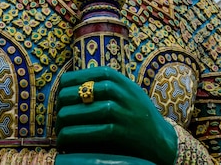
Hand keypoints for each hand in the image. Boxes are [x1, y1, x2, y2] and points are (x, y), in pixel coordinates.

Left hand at [56, 67, 177, 164]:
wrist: (161, 138)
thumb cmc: (136, 113)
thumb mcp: (123, 91)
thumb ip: (101, 85)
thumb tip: (66, 87)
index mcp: (114, 77)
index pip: (78, 77)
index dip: (63, 90)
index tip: (59, 102)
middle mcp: (117, 90)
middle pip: (75, 94)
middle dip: (61, 110)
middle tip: (58, 122)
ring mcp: (120, 111)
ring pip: (79, 112)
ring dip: (63, 126)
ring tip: (59, 135)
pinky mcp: (120, 131)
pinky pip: (90, 132)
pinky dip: (73, 138)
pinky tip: (66, 143)